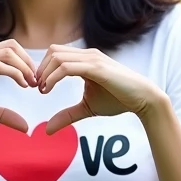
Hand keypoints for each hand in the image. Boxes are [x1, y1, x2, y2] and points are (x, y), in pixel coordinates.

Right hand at [0, 39, 38, 132]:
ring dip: (25, 67)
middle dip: (29, 62)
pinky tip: (22, 85)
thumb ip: (4, 115)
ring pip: (8, 53)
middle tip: (36, 82)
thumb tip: (26, 128)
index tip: (34, 80)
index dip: (27, 61)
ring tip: (31, 84)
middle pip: (13, 46)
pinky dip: (15, 73)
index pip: (11, 48)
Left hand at [34, 46, 167, 134]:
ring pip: (57, 57)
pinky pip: (67, 67)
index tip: (39, 87)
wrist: (142, 99)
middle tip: (37, 88)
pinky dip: (53, 77)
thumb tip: (46, 130)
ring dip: (45, 73)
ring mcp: (92, 59)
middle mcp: (87, 54)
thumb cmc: (118, 100)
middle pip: (53, 51)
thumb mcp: (86, 108)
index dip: (43, 68)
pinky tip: (49, 89)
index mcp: (84, 59)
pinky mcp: (96, 68)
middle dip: (40, 69)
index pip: (55, 53)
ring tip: (43, 90)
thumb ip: (67, 115)